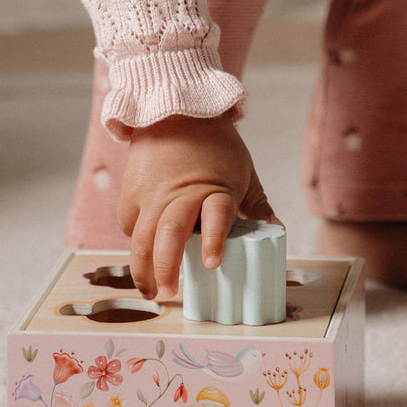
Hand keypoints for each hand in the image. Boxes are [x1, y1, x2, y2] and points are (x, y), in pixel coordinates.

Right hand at [117, 115, 277, 300]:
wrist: (175, 113)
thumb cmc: (214, 146)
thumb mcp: (243, 172)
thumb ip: (256, 205)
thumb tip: (276, 231)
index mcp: (214, 189)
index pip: (216, 216)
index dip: (215, 239)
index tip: (213, 263)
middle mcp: (180, 194)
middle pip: (168, 233)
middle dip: (166, 267)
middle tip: (170, 292)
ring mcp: (151, 194)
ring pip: (141, 238)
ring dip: (143, 269)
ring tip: (151, 293)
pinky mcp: (130, 194)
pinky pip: (130, 226)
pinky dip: (136, 245)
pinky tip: (143, 260)